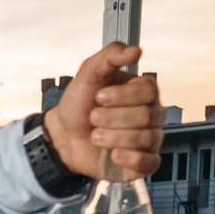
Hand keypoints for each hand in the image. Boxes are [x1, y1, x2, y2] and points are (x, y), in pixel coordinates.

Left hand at [46, 44, 163, 180]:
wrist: (64, 136)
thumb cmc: (79, 105)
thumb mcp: (87, 73)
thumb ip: (109, 56)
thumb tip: (135, 50)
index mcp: (142, 91)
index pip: (148, 90)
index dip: (122, 96)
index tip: (99, 96)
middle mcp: (150, 114)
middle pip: (147, 116)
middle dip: (112, 118)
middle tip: (93, 118)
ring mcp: (148, 139)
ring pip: (146, 139)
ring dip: (113, 137)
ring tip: (95, 135)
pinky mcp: (142, 162)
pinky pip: (150, 163)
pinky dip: (130, 159)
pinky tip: (113, 154)